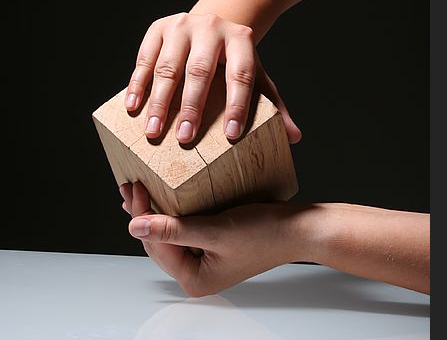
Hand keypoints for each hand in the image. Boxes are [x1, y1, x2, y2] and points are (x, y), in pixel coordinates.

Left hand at [120, 181, 313, 296]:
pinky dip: (173, 210)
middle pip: (158, 242)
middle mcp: (198, 272)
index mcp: (195, 278)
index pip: (155, 244)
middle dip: (143, 213)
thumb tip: (135, 228)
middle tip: (130, 186)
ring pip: (169, 233)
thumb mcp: (215, 230)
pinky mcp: (214, 243)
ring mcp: (206, 258)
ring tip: (139, 190)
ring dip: (155, 210)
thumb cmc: (265, 233)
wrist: (298, 229)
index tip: (134, 187)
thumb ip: (173, 230)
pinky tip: (166, 196)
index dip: (141, 214)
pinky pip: (185, 226)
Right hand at [124, 12, 300, 143]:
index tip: (232, 134)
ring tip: (153, 132)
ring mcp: (182, 25)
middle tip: (184, 139)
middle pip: (200, 70)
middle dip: (192, 106)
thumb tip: (294, 136)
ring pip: (168, 66)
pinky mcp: (157, 28)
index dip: (238, 104)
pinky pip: (144, 58)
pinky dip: (137, 84)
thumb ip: (273, 104)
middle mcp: (211, 27)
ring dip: (159, 101)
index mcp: (241, 39)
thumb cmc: (234, 60)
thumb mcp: (256, 75)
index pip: (242, 74)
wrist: (212, 24)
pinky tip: (133, 107)